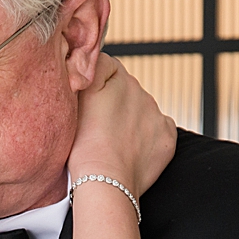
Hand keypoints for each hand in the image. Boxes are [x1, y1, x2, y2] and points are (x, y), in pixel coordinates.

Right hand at [68, 54, 176, 196]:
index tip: (87, 106)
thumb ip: (82, 71)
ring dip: (129, 121)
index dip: (93, 85)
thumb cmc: (81, 145)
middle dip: (113, 104)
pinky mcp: (167, 135)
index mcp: (115, 75)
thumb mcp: (71, 99)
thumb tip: (86, 57)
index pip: (105, 67)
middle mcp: (139, 89)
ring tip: (112, 143)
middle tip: (97, 128)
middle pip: (125, 90)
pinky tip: (130, 150)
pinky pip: (158, 129)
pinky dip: (147, 137)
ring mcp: (155, 113)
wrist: (104, 182)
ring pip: (140, 110)